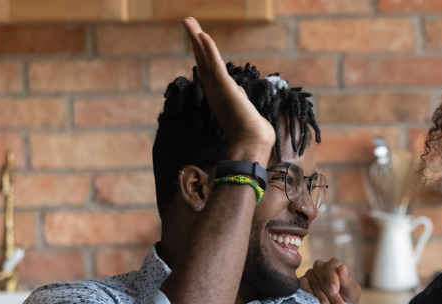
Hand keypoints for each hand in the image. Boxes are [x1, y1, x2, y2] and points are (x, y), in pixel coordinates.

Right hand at [182, 17, 274, 162]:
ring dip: (197, 39)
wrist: (252, 145)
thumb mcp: (247, 112)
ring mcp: (218, 89)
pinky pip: (214, 64)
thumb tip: (240, 93)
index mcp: (221, 97)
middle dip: (195, 42)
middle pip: (203, 61)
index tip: (198, 41)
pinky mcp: (224, 87)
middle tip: (188, 23)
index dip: (203, 55)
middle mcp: (215, 92)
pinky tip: (202, 35)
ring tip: (188, 21)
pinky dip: (208, 49)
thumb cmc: (253, 135)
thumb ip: (240, 101)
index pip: (209, 71)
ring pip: (205, 59)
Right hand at [300, 259, 361, 303]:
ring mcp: (310, 275)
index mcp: (334, 265)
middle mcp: (320, 267)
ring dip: (319, 297)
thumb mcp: (353, 292)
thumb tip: (342, 267)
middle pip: (321, 276)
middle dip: (330, 295)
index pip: (331, 267)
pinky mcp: (302, 284)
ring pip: (312, 283)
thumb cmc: (348, 298)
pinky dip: (308, 296)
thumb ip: (348, 280)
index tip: (334, 291)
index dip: (332, 279)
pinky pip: (302, 287)